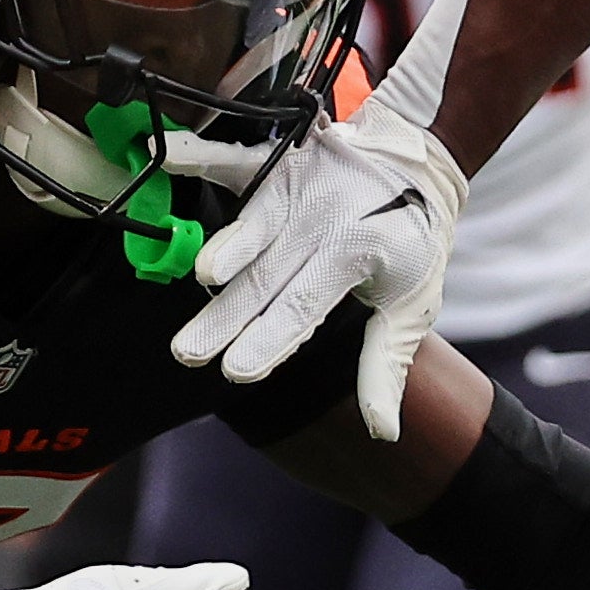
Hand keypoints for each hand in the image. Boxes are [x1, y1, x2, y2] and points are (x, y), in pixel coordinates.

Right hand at [173, 110, 467, 437]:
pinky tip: (165, 158)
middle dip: (227, 318)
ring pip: (253, 225)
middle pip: (269, 278)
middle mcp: (326, 220)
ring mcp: (301, 186)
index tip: (238, 370)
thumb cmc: (412, 241)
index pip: (304, 307)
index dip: (271, 340)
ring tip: (202, 275)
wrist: (423, 160)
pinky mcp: (280, 160)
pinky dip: (199, 157)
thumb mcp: (412, 305)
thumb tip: (384, 432)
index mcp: (358, 255)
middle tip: (189, 352)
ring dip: (225, 248)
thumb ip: (385, 366)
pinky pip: (236, 159)